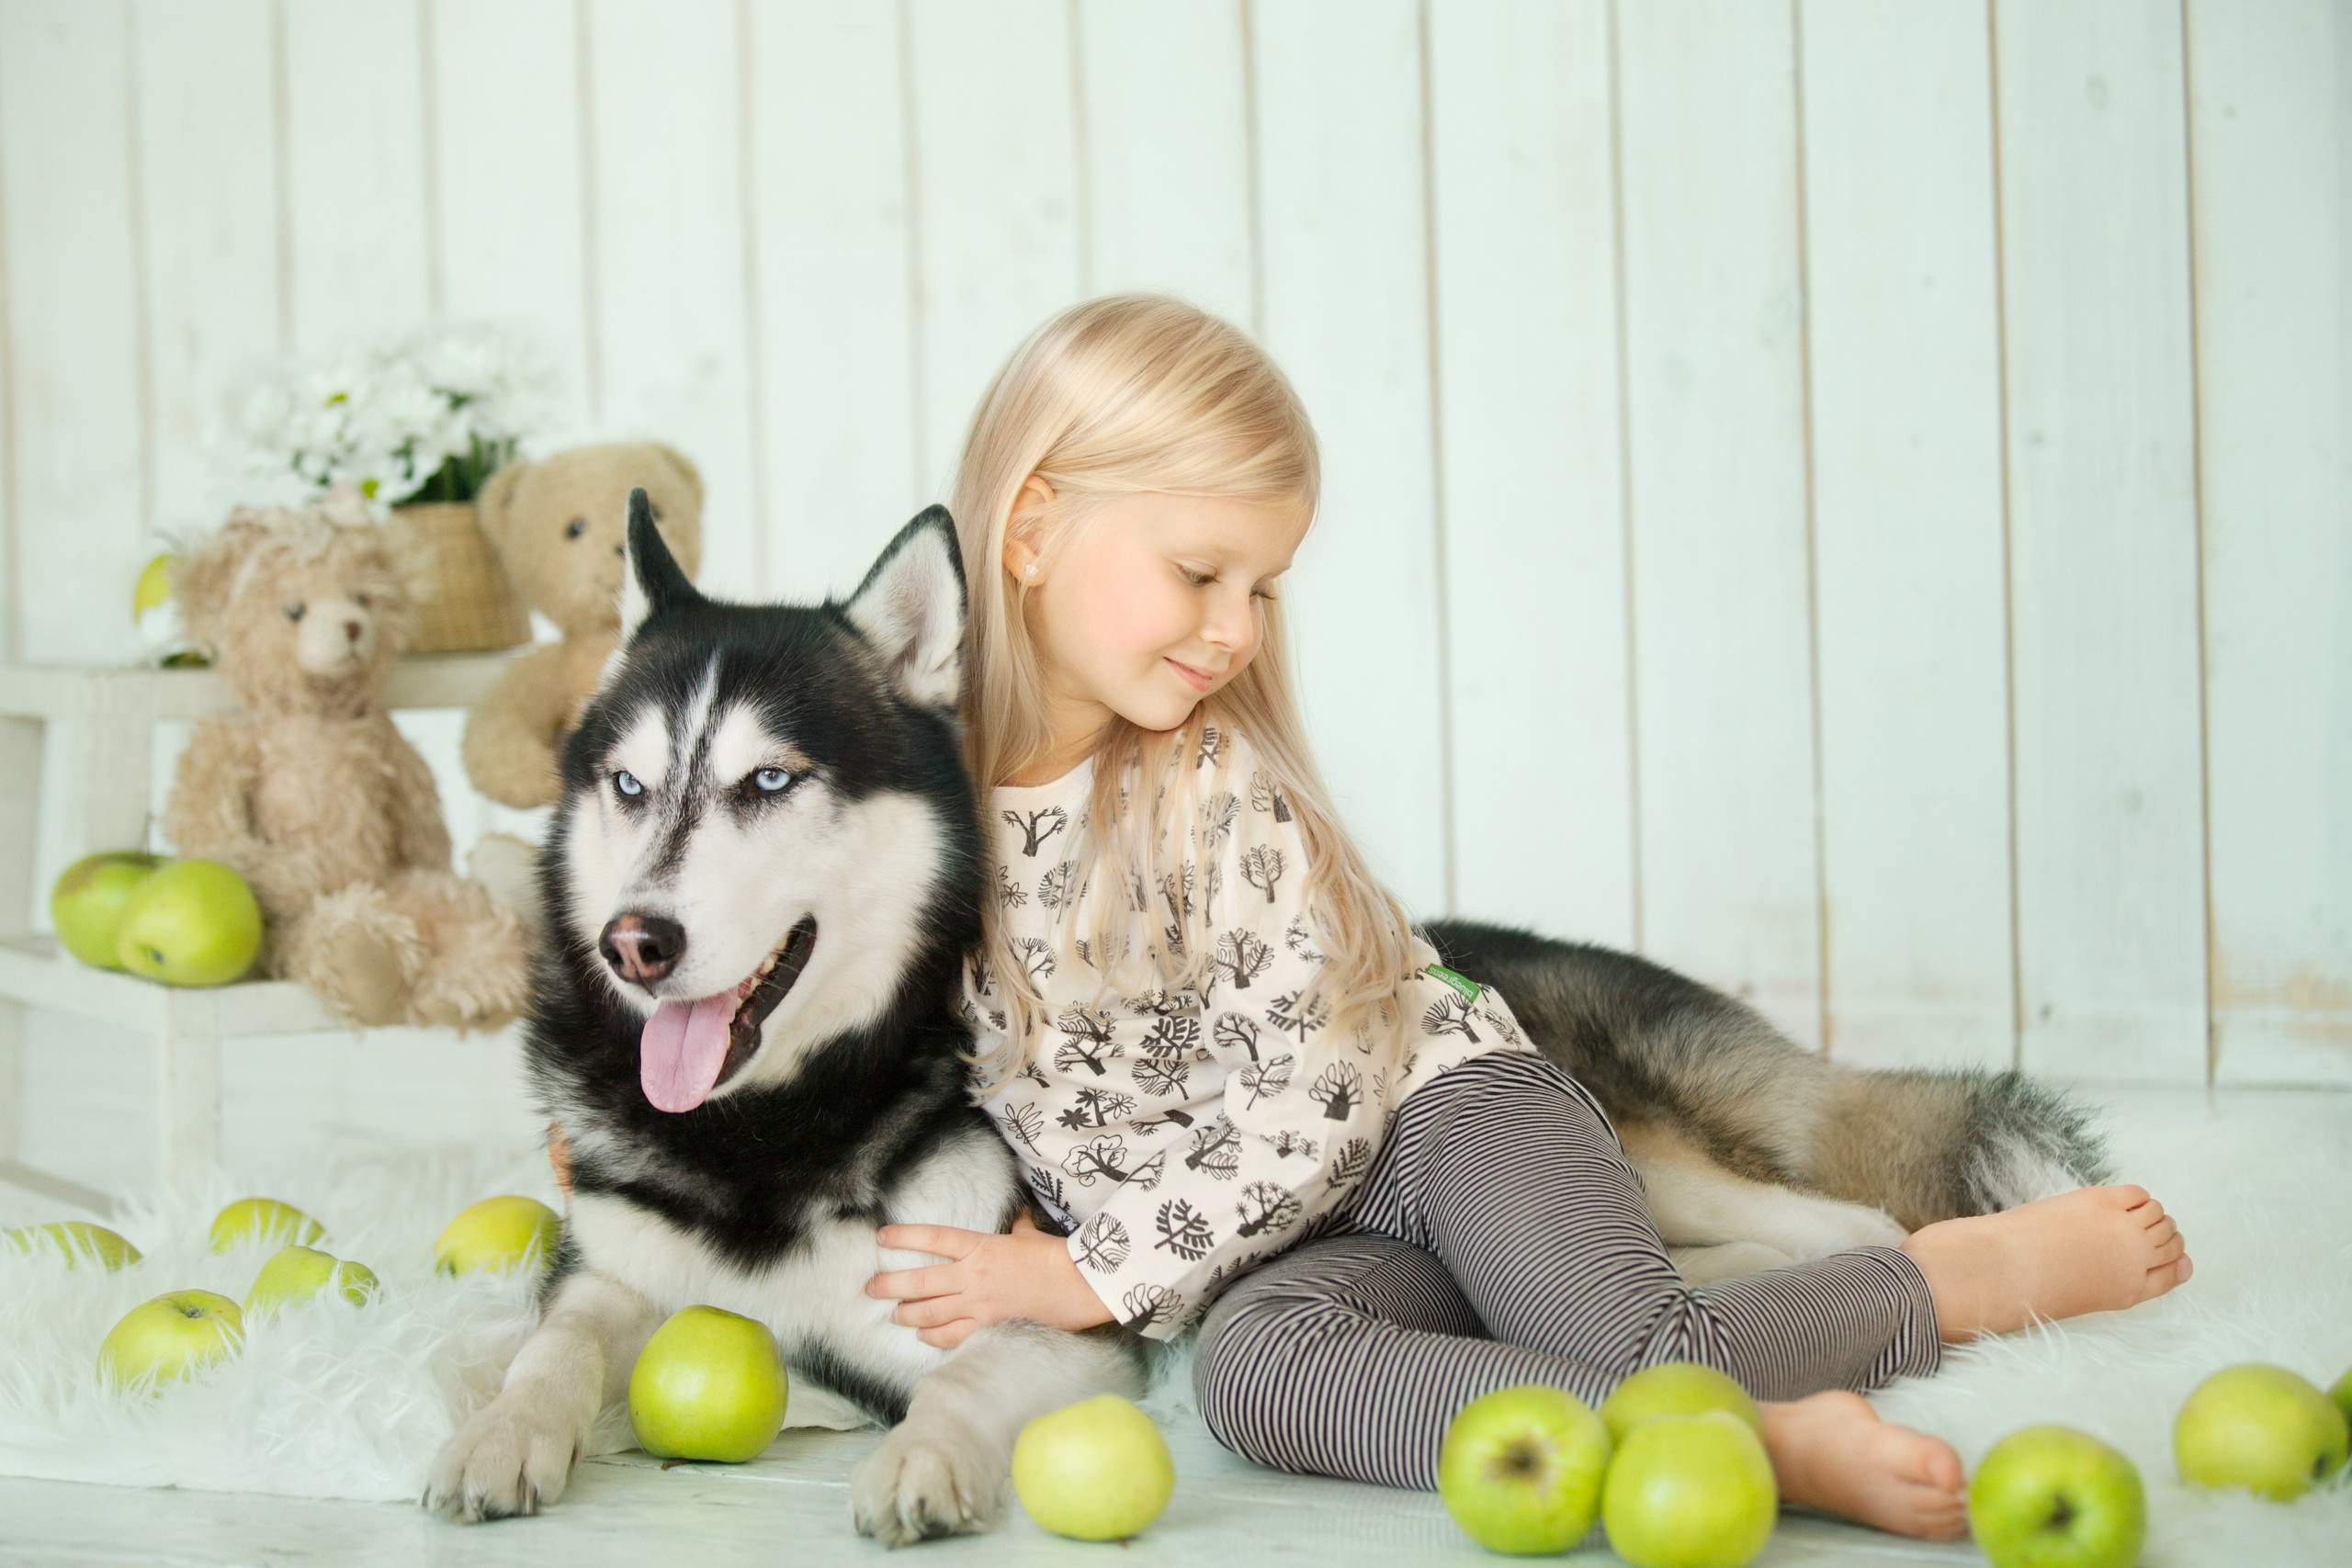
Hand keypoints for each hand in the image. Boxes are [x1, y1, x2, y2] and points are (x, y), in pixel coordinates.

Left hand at [868, 1213, 1114, 1348]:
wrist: (1077, 1285)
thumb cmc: (1053, 1256)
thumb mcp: (1029, 1234)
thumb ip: (1016, 1224)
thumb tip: (1017, 1214)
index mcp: (981, 1247)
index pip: (934, 1239)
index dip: (905, 1237)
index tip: (882, 1237)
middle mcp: (973, 1276)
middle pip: (921, 1282)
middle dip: (891, 1286)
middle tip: (871, 1287)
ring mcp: (978, 1303)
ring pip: (931, 1313)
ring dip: (907, 1314)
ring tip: (892, 1314)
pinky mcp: (988, 1324)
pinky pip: (954, 1334)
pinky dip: (934, 1337)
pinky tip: (922, 1336)